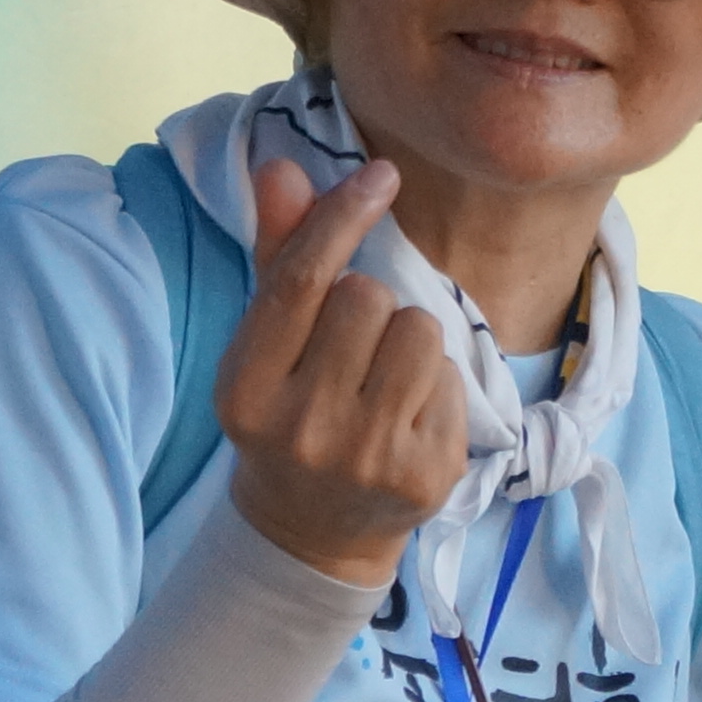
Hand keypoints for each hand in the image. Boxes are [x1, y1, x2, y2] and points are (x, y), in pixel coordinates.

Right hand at [217, 158, 463, 588]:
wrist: (312, 534)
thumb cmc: (290, 413)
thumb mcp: (267, 345)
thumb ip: (278, 255)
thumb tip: (282, 167)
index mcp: (247, 390)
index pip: (299, 283)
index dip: (340, 218)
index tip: (381, 173)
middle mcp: (303, 429)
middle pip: (367, 298)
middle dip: (369, 306)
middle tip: (351, 351)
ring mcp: (369, 459)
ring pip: (420, 331)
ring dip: (408, 341)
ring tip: (382, 383)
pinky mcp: (427, 477)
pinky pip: (454, 379)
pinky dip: (437, 388)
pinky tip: (407, 421)